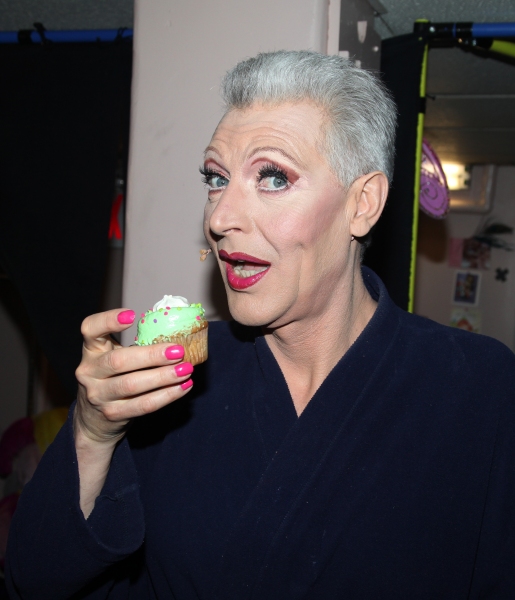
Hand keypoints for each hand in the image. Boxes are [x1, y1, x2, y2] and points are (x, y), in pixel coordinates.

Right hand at [74, 308, 193, 444]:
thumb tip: (177, 337)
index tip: (132, 315)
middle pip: (118, 361)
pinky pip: (143, 405)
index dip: (108, 320)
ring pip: (132, 385)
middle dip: (152, 355)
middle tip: (178, 351)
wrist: (94, 419)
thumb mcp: (114, 356)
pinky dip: (167, 395)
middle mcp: (89, 371)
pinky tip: (184, 386)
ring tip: (186, 370)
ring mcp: (99, 395)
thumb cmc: (112, 378)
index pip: (90, 329)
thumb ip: (135, 346)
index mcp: (91, 350)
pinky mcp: (113, 414)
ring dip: (163, 377)